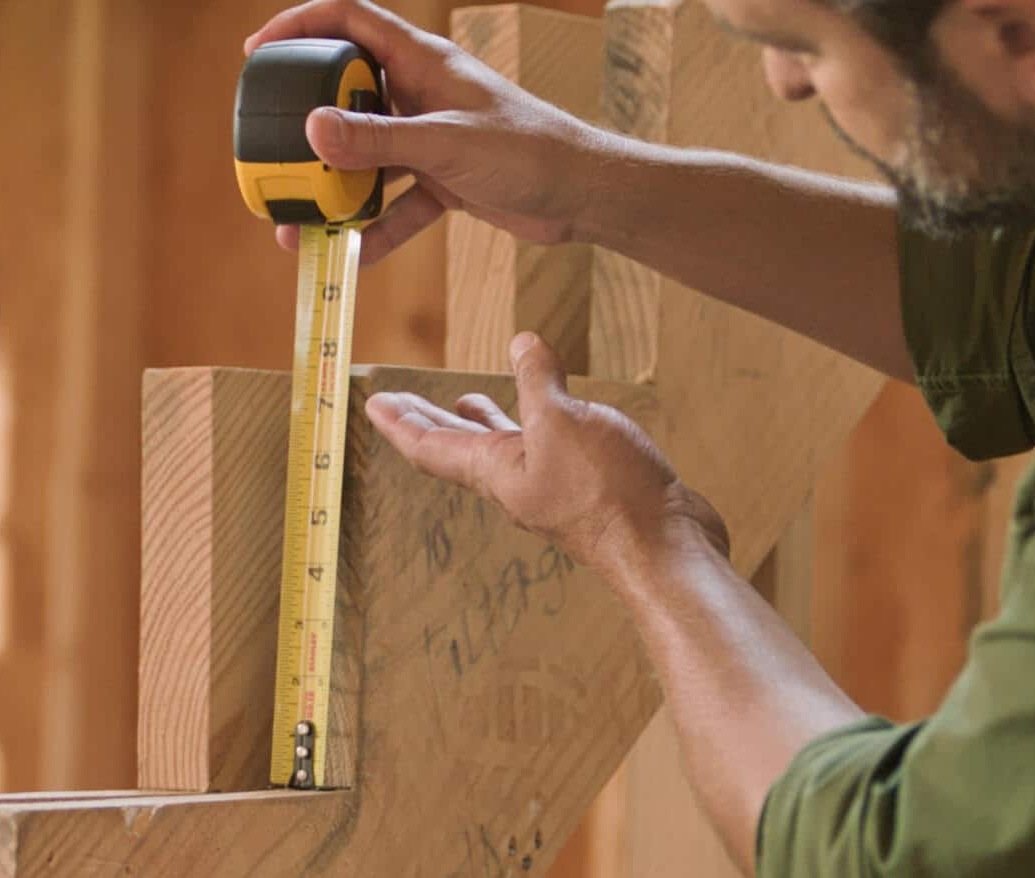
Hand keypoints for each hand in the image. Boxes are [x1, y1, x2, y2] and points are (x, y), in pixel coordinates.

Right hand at [245, 0, 605, 263]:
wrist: (584, 195)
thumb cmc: (531, 150)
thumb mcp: (446, 143)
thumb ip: (380, 139)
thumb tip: (313, 130)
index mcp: (421, 62)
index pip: (348, 20)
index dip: (299, 26)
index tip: (257, 53)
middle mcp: (420, 93)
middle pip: (347, 95)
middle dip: (308, 126)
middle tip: (272, 153)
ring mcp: (429, 137)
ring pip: (367, 157)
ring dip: (336, 188)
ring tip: (299, 219)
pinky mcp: (443, 179)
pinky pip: (396, 203)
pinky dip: (376, 228)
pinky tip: (352, 255)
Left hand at [365, 332, 729, 579]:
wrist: (663, 546)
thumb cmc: (608, 491)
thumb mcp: (563, 419)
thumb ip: (538, 380)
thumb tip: (521, 344)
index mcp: (495, 470)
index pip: (431, 445)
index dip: (400, 423)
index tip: (372, 403)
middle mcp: (515, 482)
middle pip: (457, 448)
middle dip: (426, 419)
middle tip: (397, 400)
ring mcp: (550, 486)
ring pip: (501, 449)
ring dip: (478, 424)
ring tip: (464, 401)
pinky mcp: (584, 488)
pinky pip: (543, 448)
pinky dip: (530, 425)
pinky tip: (545, 411)